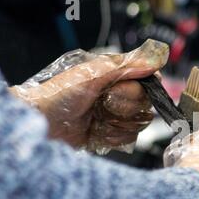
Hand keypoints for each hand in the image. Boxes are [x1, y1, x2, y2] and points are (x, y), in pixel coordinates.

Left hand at [10, 40, 168, 151]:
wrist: (43, 123)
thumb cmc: (61, 95)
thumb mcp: (93, 74)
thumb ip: (126, 66)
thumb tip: (155, 60)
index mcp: (118, 76)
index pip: (150, 81)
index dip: (141, 88)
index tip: (123, 90)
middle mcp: (121, 96)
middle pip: (146, 104)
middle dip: (124, 106)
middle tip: (103, 103)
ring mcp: (118, 116)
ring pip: (140, 123)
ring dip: (118, 123)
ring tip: (97, 118)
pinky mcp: (114, 134)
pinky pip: (130, 138)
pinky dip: (113, 136)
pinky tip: (97, 131)